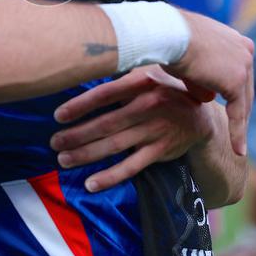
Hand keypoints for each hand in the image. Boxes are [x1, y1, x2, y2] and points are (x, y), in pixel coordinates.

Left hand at [51, 66, 213, 191]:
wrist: (200, 117)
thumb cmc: (163, 90)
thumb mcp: (147, 73)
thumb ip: (120, 77)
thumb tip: (81, 73)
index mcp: (142, 83)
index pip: (105, 94)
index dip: (80, 105)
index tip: (58, 116)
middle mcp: (149, 106)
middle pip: (106, 123)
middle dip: (77, 134)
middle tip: (54, 142)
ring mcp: (155, 130)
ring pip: (114, 145)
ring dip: (86, 154)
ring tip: (64, 159)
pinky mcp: (160, 150)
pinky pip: (132, 167)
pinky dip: (110, 176)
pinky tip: (91, 183)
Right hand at [165, 11, 253, 155]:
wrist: (165, 33)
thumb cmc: (166, 40)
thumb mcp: (186, 57)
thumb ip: (199, 76)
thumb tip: (205, 96)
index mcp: (233, 39)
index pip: (237, 70)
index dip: (233, 90)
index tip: (231, 106)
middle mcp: (244, 49)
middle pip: (245, 87)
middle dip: (240, 110)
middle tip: (237, 130)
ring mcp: (243, 65)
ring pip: (242, 102)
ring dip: (240, 126)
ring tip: (239, 147)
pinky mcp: (236, 81)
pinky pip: (237, 113)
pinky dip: (238, 133)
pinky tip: (239, 150)